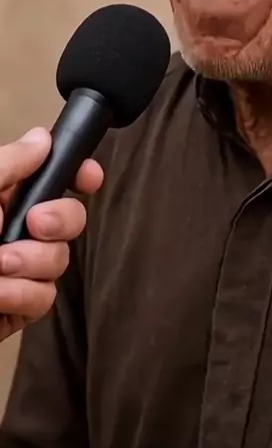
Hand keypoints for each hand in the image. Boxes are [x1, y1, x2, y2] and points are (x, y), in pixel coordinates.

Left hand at [0, 127, 102, 340]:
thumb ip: (8, 165)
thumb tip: (42, 139)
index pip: (50, 179)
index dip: (77, 174)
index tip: (88, 177)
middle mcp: (10, 231)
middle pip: (69, 218)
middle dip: (61, 219)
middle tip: (36, 223)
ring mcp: (14, 271)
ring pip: (59, 260)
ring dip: (32, 262)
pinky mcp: (13, 309)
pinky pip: (45, 298)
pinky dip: (22, 295)